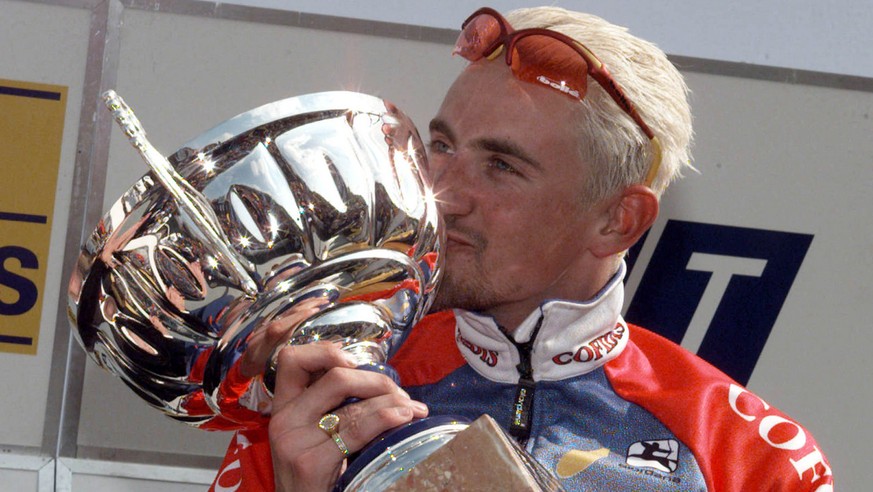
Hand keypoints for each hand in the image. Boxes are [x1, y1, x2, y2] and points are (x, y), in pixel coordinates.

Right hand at [268, 342, 427, 491]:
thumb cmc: (317, 474)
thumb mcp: (312, 434)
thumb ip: (330, 405)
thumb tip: (375, 380)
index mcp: (282, 407)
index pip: (291, 358)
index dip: (325, 351)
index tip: (354, 363)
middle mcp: (284, 420)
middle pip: (336, 376)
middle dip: (376, 380)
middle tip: (399, 394)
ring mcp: (294, 441)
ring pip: (354, 405)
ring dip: (392, 402)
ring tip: (413, 409)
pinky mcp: (311, 462)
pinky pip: (358, 429)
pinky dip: (387, 418)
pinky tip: (404, 418)